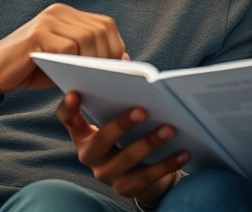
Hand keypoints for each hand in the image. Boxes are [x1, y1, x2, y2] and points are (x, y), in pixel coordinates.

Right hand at [0, 3, 126, 95]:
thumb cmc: (32, 69)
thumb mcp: (64, 61)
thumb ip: (86, 56)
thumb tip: (121, 63)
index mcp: (68, 14)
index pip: (105, 24)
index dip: (116, 46)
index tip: (121, 68)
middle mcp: (59, 12)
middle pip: (99, 30)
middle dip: (108, 56)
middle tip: (109, 77)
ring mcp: (47, 21)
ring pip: (86, 38)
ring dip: (93, 61)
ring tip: (94, 79)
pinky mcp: (36, 35)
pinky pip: (67, 47)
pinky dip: (75, 63)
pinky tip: (75, 77)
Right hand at [57, 91, 188, 206]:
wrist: (138, 174)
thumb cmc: (126, 136)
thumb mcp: (116, 118)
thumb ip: (116, 94)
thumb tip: (126, 61)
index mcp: (83, 135)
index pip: (68, 120)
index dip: (68, 108)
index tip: (75, 92)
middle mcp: (91, 156)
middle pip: (101, 141)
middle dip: (120, 125)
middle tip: (142, 110)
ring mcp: (108, 175)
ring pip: (127, 160)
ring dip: (149, 143)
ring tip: (169, 129)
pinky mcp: (127, 188)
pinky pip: (148, 177)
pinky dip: (167, 164)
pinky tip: (183, 152)